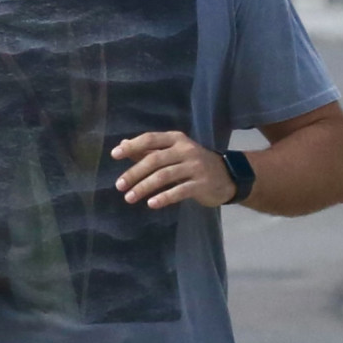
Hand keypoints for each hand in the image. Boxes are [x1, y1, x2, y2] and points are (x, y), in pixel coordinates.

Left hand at [112, 131, 236, 209]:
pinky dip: (164, 197)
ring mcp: (195, 167)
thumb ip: (150, 149)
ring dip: (144, 187)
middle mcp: (185, 150)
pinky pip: (179, 191)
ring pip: (164, 176)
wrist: (228, 177)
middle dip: (134, 173)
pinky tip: (151, 204)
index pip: (150, 139)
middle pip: (154, 159)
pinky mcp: (201, 184)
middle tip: (119, 186)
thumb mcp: (174, 152)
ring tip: (130, 198)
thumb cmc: (195, 164)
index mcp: (177, 139)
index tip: (114, 155)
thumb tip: (123, 144)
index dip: (132, 146)